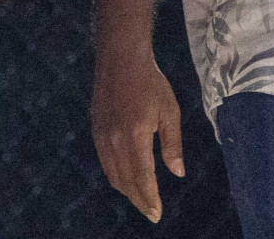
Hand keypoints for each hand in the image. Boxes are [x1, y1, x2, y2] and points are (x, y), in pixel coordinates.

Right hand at [92, 54, 184, 223]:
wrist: (119, 59)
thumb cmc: (151, 83)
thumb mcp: (170, 112)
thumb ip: (172, 144)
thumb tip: (177, 173)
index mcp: (135, 135)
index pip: (142, 177)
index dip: (150, 198)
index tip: (157, 214)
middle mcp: (114, 139)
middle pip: (124, 180)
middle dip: (138, 200)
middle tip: (152, 213)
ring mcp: (101, 134)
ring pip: (112, 172)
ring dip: (126, 190)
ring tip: (141, 199)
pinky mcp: (96, 128)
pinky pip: (104, 160)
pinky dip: (115, 175)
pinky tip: (125, 177)